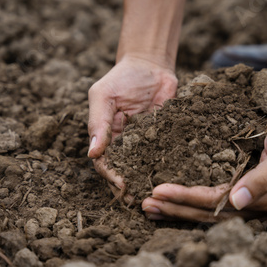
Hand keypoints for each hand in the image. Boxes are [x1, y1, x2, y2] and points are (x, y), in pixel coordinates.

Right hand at [88, 55, 176, 201]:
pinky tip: (175, 177)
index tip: (121, 185)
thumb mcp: (103, 96)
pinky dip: (167, 167)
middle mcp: (126, 144)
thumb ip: (98, 123)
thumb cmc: (121, 78)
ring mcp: (146, 142)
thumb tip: (92, 153)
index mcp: (107, 137)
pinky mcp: (166, 137)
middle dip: (129, 186)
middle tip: (139, 201)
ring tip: (155, 197)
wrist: (151, 65)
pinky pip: (166, 154)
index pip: (104, 163)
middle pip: (124, 170)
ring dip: (147, 181)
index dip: (111, 176)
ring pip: (145, 167)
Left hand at [142, 103, 266, 221]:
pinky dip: (192, 199)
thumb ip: (264, 177)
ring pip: (208, 209)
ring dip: (179, 208)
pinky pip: (214, 197)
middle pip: (207, 212)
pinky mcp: (245, 186)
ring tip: (152, 206)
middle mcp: (253, 203)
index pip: (215, 203)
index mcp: (262, 199)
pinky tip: (176, 196)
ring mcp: (249, 197)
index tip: (158, 192)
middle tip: (144, 204)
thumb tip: (238, 202)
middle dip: (175, 209)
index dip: (185, 199)